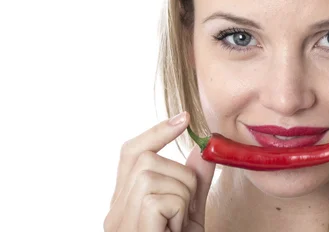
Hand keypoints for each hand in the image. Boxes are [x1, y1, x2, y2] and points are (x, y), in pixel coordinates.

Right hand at [104, 111, 215, 231]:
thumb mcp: (190, 213)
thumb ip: (194, 184)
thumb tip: (202, 149)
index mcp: (126, 203)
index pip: (131, 153)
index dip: (157, 132)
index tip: (184, 118)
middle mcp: (115, 211)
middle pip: (145, 159)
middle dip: (180, 175)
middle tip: (189, 208)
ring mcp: (119, 222)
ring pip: (152, 175)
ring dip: (182, 196)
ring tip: (181, 224)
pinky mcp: (131, 230)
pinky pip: (158, 201)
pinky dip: (179, 213)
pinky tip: (175, 231)